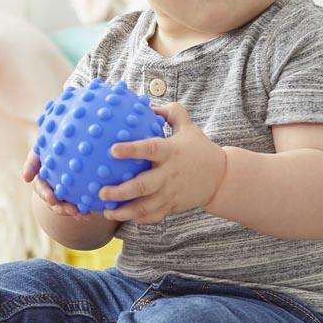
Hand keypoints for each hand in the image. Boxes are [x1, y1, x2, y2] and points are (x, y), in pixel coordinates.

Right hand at [22, 150, 93, 220]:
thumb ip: (32, 161)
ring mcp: (66, 194)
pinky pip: (81, 205)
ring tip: (83, 215)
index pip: (42, 189)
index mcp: (43, 180)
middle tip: (71, 210)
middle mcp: (53, 190)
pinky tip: (91, 213)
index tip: (52, 199)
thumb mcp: (40, 149)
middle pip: (55, 203)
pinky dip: (85, 211)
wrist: (73, 142)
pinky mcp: (79, 195)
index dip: (46, 195)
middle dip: (61, 209)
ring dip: (74, 212)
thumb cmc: (53, 143)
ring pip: (68, 207)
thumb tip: (25, 178)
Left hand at [99, 102, 226, 224]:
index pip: (150, 149)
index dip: (131, 150)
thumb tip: (149, 104)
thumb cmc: (200, 149)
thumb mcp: (189, 127)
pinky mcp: (173, 206)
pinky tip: (123, 216)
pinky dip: (138, 218)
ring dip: (124, 211)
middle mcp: (169, 174)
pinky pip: (153, 216)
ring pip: (145, 207)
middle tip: (101, 191)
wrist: (221, 177)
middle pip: (143, 185)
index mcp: (171, 152)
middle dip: (120, 191)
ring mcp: (171, 193)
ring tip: (107, 211)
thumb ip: (171, 112)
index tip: (112, 150)